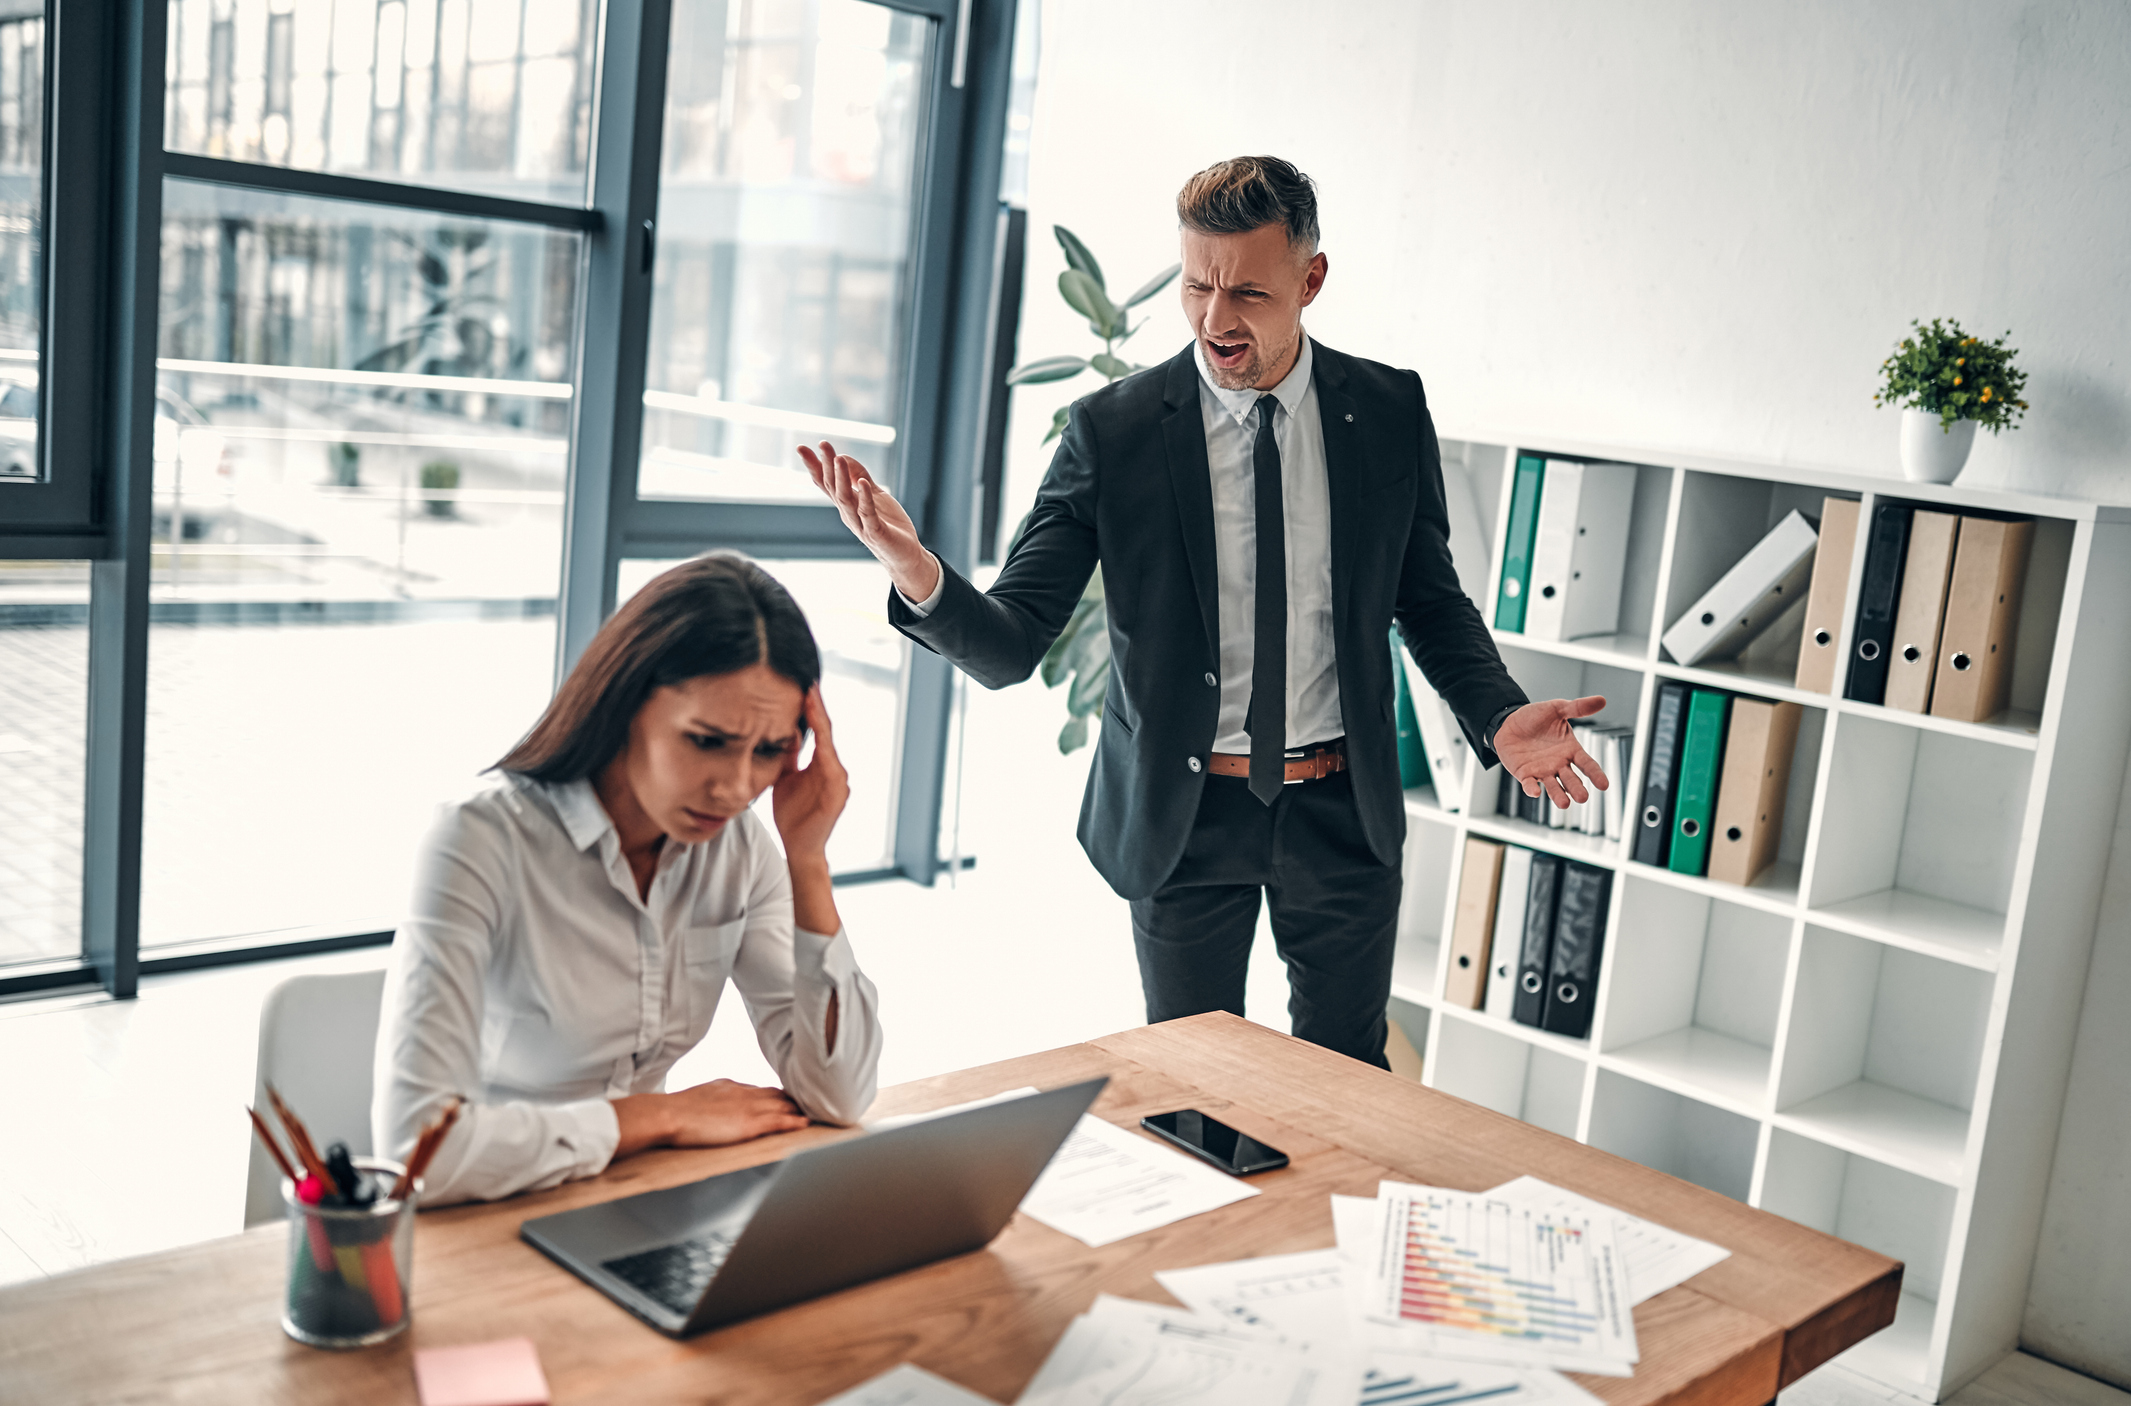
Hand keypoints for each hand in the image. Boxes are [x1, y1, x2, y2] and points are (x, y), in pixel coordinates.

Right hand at [611, 1080, 810, 1156]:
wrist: (667, 1114)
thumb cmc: (674, 1111)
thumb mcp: (698, 1098)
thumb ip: (712, 1101)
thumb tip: (715, 1110)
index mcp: (730, 1086)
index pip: (761, 1089)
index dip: (777, 1095)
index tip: (789, 1099)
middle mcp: (743, 1093)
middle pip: (777, 1094)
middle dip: (795, 1100)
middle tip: (812, 1104)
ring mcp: (747, 1108)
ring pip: (782, 1106)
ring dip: (799, 1110)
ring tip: (817, 1113)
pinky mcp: (748, 1124)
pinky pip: (778, 1122)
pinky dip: (793, 1122)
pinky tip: (805, 1124)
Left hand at [772, 685, 848, 869]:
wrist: (800, 847)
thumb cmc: (793, 816)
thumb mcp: (784, 778)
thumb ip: (787, 757)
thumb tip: (782, 731)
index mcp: (821, 764)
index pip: (817, 730)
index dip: (810, 708)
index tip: (802, 686)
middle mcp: (834, 769)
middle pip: (826, 731)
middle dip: (817, 707)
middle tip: (809, 684)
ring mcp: (838, 780)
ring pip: (829, 743)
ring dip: (820, 722)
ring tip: (811, 700)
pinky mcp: (837, 792)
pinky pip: (830, 764)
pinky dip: (824, 746)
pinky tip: (817, 731)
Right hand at [798, 440, 940, 602]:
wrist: (904, 555)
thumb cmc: (889, 524)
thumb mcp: (875, 494)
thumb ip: (861, 475)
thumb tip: (843, 457)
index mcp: (847, 504)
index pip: (826, 483)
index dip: (814, 466)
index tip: (802, 447)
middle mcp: (848, 513)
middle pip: (833, 487)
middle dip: (827, 465)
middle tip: (823, 444)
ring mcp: (860, 523)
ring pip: (845, 499)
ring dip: (841, 479)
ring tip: (838, 459)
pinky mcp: (875, 532)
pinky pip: (867, 513)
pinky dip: (865, 498)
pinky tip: (863, 483)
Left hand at [1494, 696, 1609, 808]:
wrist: (1509, 722)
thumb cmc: (1536, 717)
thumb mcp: (1557, 708)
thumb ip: (1578, 707)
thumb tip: (1602, 700)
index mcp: (1571, 750)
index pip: (1587, 764)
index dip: (1595, 774)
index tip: (1604, 785)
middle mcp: (1559, 764)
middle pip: (1571, 779)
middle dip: (1577, 789)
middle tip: (1583, 797)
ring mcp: (1542, 770)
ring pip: (1553, 786)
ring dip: (1558, 795)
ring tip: (1564, 804)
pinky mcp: (1525, 774)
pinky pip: (1529, 784)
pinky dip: (1532, 789)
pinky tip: (1535, 792)